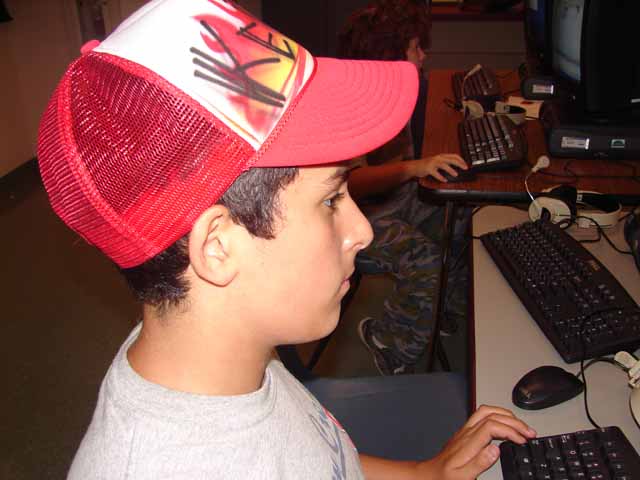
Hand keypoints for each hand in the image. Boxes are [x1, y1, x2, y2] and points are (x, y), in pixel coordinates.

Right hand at [412, 154, 466, 182]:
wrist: (415, 166)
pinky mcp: (428, 169)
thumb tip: (456, 168)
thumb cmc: (427, 165)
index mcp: (441, 156)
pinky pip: (436, 173)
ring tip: (456, 174)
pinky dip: (441, 177)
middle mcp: (438, 158)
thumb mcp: (437, 161)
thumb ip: (445, 163)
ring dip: (451, 170)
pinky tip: (444, 180)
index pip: (454, 155)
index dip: (461, 160)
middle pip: (451, 159)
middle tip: (465, 168)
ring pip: (444, 165)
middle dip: (459, 164)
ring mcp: (433, 163)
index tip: (466, 164)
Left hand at [416, 405, 536, 479]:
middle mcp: (467, 433)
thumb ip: (479, 463)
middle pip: (491, 415)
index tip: (522, 440)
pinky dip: (498, 416)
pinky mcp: (466, 432)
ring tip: (521, 426)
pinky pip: (482, 415)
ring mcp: (466, 430)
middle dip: (514, 421)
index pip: (491, 426)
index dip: (510, 430)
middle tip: (529, 432)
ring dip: (506, 415)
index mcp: (468, 443)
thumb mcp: (462, 477)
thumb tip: (496, 449)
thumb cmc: (446, 477)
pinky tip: (506, 425)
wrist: (431, 474)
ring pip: (486, 411)